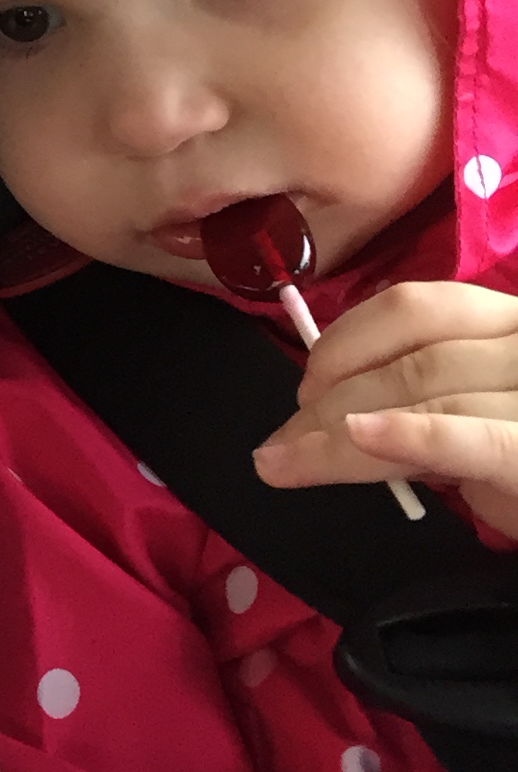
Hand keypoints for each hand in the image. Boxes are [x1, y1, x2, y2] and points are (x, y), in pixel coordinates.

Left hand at [253, 281, 517, 543]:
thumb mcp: (491, 424)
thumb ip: (435, 406)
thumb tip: (346, 419)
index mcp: (516, 323)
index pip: (419, 308)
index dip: (347, 342)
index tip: (303, 389)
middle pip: (413, 359)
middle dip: (328, 401)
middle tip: (277, 446)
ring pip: (426, 395)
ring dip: (338, 432)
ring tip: (286, 462)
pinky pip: (474, 437)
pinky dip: (412, 437)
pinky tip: (359, 441)